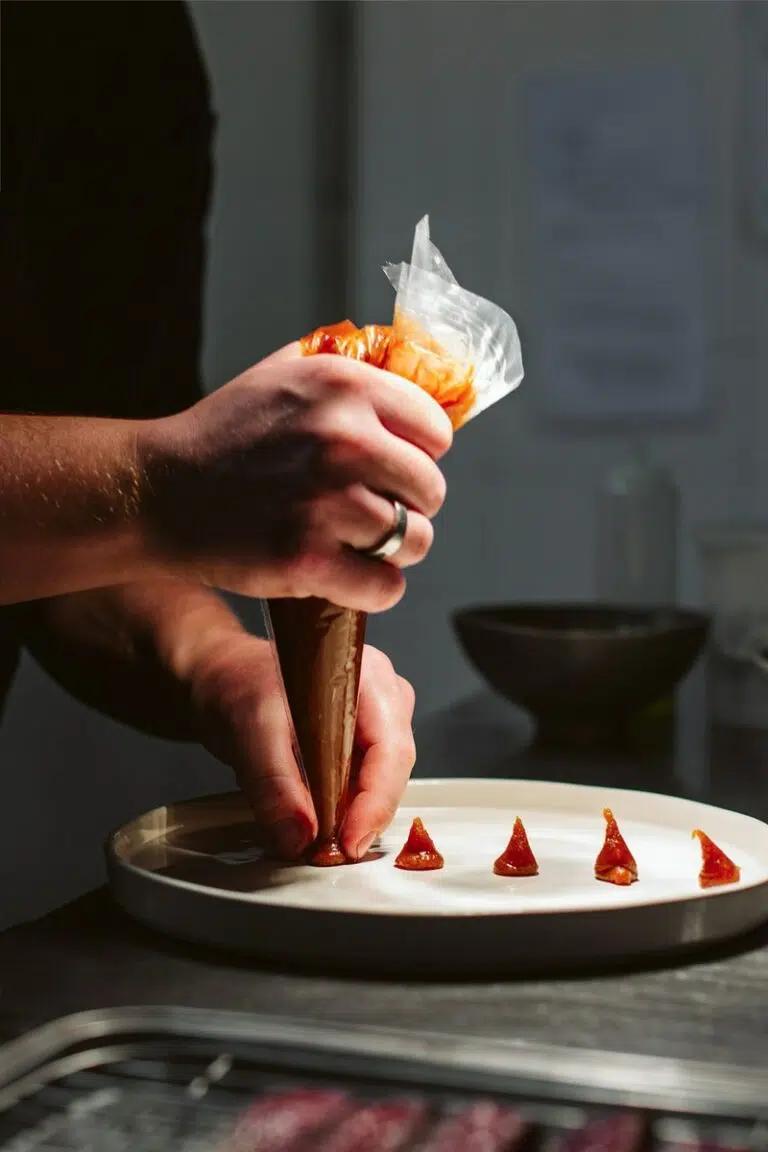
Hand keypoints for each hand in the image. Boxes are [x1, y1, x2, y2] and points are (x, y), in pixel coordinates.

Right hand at [138, 343, 452, 611]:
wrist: (157, 490)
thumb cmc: (224, 434)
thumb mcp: (284, 372)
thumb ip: (350, 369)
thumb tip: (420, 376)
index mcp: (344, 385)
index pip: (436, 431)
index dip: (417, 455)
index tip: (389, 469)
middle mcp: (343, 438)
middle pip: (431, 490)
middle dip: (408, 506)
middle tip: (369, 511)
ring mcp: (326, 502)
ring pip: (416, 542)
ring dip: (392, 551)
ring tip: (354, 543)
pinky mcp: (306, 560)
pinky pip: (386, 587)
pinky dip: (373, 590)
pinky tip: (344, 574)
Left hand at [190, 628, 415, 858]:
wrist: (222, 677)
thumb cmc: (239, 682)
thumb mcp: (250, 728)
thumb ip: (274, 784)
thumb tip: (299, 837)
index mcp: (368, 678)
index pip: (391, 750)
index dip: (375, 803)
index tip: (350, 843)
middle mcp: (382, 697)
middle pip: (391, 769)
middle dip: (362, 814)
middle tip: (326, 850)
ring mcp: (375, 721)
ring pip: (380, 781)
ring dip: (350, 814)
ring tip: (315, 835)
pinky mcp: (361, 743)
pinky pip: (363, 783)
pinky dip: (341, 808)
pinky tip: (314, 818)